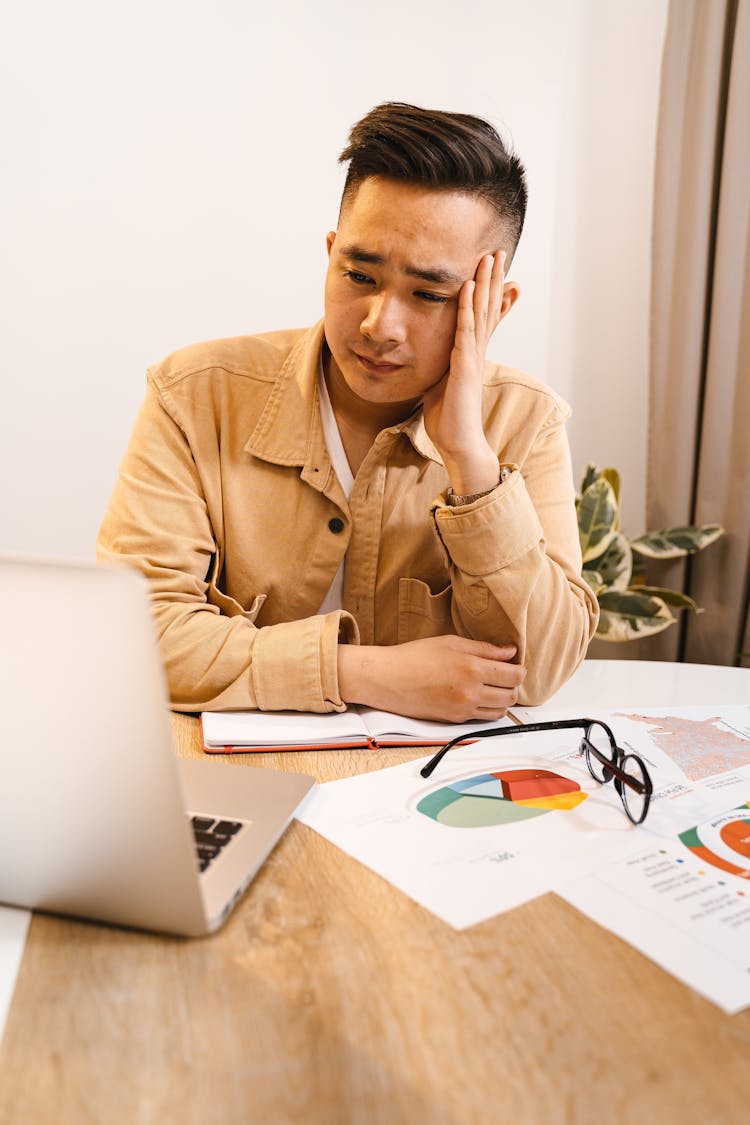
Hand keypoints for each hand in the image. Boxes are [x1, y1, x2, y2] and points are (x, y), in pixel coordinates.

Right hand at [337, 635, 525, 722]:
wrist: (388, 678)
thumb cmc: (414, 657)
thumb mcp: (451, 643)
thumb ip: (484, 649)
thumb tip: (508, 651)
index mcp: (472, 668)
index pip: (513, 675)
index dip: (519, 669)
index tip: (515, 664)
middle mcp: (470, 691)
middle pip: (511, 695)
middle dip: (514, 685)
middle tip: (506, 675)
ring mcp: (463, 708)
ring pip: (500, 711)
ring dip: (502, 699)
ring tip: (493, 686)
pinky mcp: (454, 719)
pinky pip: (482, 718)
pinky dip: (487, 708)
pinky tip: (478, 695)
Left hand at [422, 252, 511, 494]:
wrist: (459, 443)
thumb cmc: (448, 418)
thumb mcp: (439, 383)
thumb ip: (438, 366)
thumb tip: (427, 357)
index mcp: (470, 354)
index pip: (482, 316)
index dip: (488, 292)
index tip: (492, 269)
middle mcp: (476, 351)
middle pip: (488, 307)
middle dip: (493, 278)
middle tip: (499, 251)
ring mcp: (473, 357)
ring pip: (482, 312)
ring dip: (486, 283)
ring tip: (490, 257)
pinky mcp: (465, 366)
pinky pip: (467, 330)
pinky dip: (468, 307)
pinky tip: (469, 286)